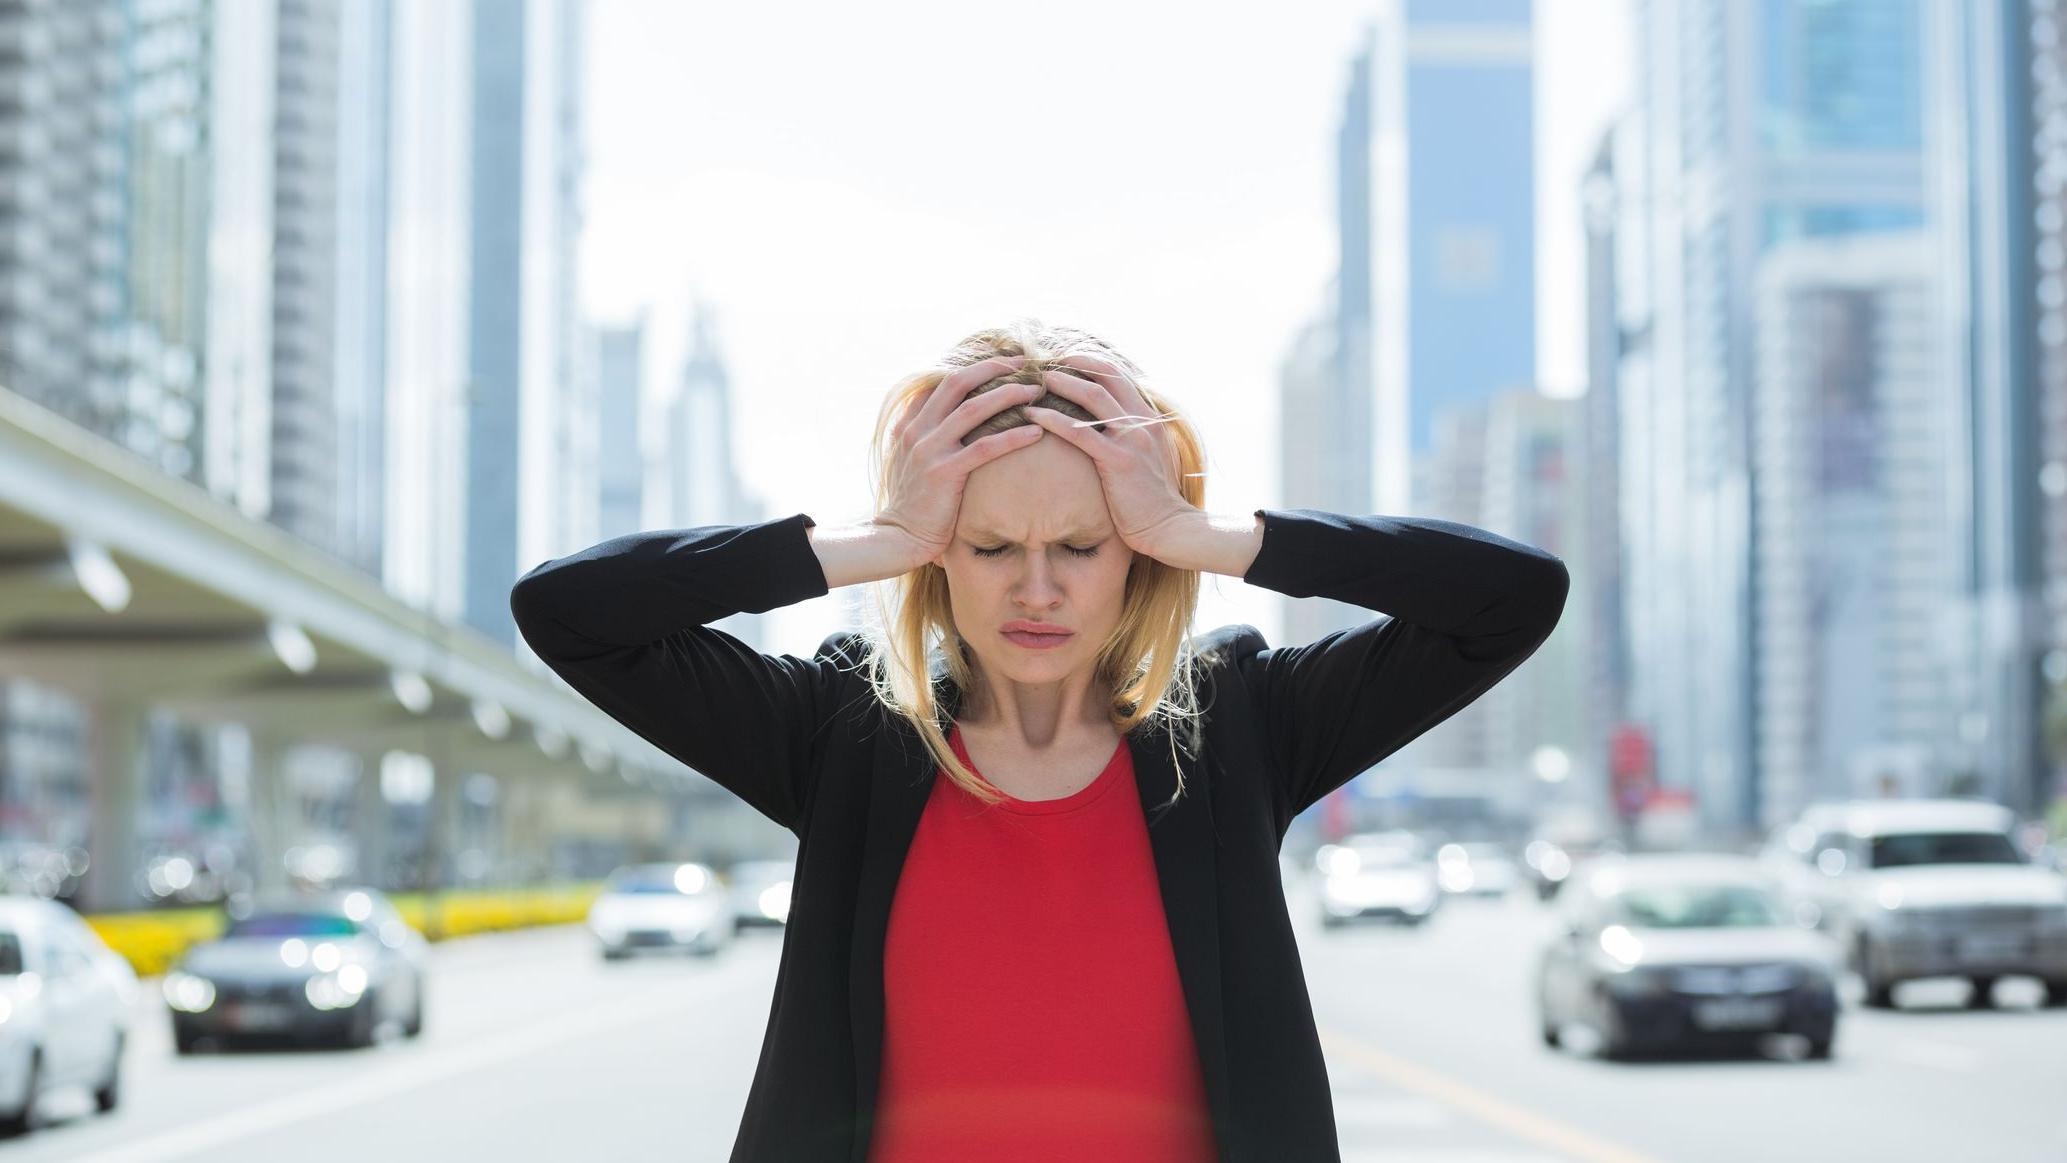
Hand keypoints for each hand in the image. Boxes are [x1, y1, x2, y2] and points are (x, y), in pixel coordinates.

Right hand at [874, 356, 1046, 566]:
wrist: (899, 536)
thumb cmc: (911, 501)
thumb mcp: (905, 458)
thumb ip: (919, 432)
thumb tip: (936, 413)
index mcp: (911, 423)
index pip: (942, 382)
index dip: (974, 368)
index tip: (1002, 363)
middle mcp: (918, 430)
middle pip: (957, 383)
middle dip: (992, 368)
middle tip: (1022, 364)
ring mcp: (930, 450)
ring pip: (973, 409)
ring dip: (1008, 395)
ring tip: (1035, 390)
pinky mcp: (945, 473)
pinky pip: (984, 448)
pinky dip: (1013, 436)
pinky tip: (1036, 432)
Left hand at [1020, 355, 1198, 559]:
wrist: (1168, 526)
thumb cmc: (1152, 499)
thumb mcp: (1147, 458)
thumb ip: (1132, 437)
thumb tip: (1107, 428)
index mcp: (1149, 418)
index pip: (1120, 376)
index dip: (1093, 363)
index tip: (1068, 359)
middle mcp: (1142, 422)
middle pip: (1107, 376)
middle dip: (1076, 363)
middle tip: (1048, 361)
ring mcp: (1132, 439)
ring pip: (1093, 396)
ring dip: (1063, 382)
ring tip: (1038, 380)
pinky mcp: (1118, 461)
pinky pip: (1080, 432)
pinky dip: (1053, 419)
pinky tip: (1033, 415)